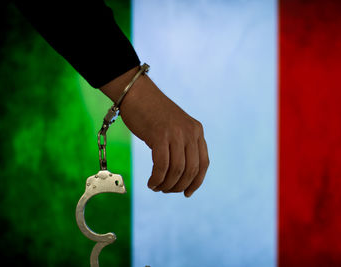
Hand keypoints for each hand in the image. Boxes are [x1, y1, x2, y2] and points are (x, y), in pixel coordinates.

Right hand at [100, 66, 208, 196]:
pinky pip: (162, 166)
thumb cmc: (152, 112)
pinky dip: (157, 179)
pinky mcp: (160, 135)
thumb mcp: (175, 127)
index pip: (204, 163)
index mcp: (196, 130)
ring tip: (156, 187)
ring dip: (167, 185)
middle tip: (166, 190)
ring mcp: (176, 133)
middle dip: (179, 186)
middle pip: (191, 170)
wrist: (136, 93)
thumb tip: (180, 173)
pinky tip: (151, 182)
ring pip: (177, 170)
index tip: (187, 193)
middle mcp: (190, 132)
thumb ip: (181, 144)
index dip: (197, 182)